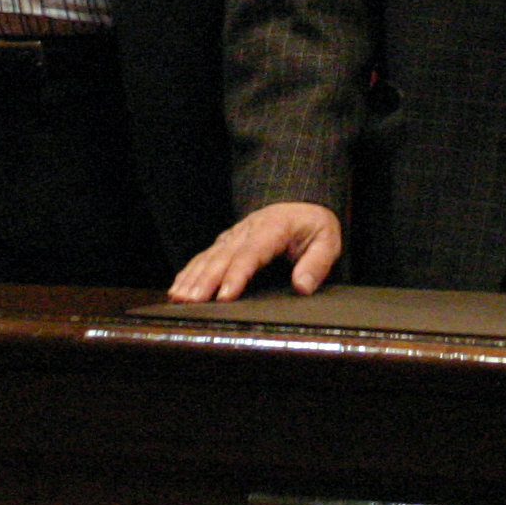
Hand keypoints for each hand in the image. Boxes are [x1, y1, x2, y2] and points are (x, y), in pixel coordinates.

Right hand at [168, 202, 342, 301]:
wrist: (302, 202)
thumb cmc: (314, 225)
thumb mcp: (327, 239)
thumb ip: (317, 263)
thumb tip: (302, 286)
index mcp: (273, 228)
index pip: (252, 253)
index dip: (237, 274)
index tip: (226, 296)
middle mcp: (248, 230)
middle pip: (223, 256)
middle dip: (205, 280)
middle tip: (191, 302)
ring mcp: (234, 235)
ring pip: (209, 256)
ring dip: (192, 277)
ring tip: (178, 298)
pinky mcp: (226, 242)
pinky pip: (204, 256)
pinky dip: (189, 272)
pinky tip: (177, 288)